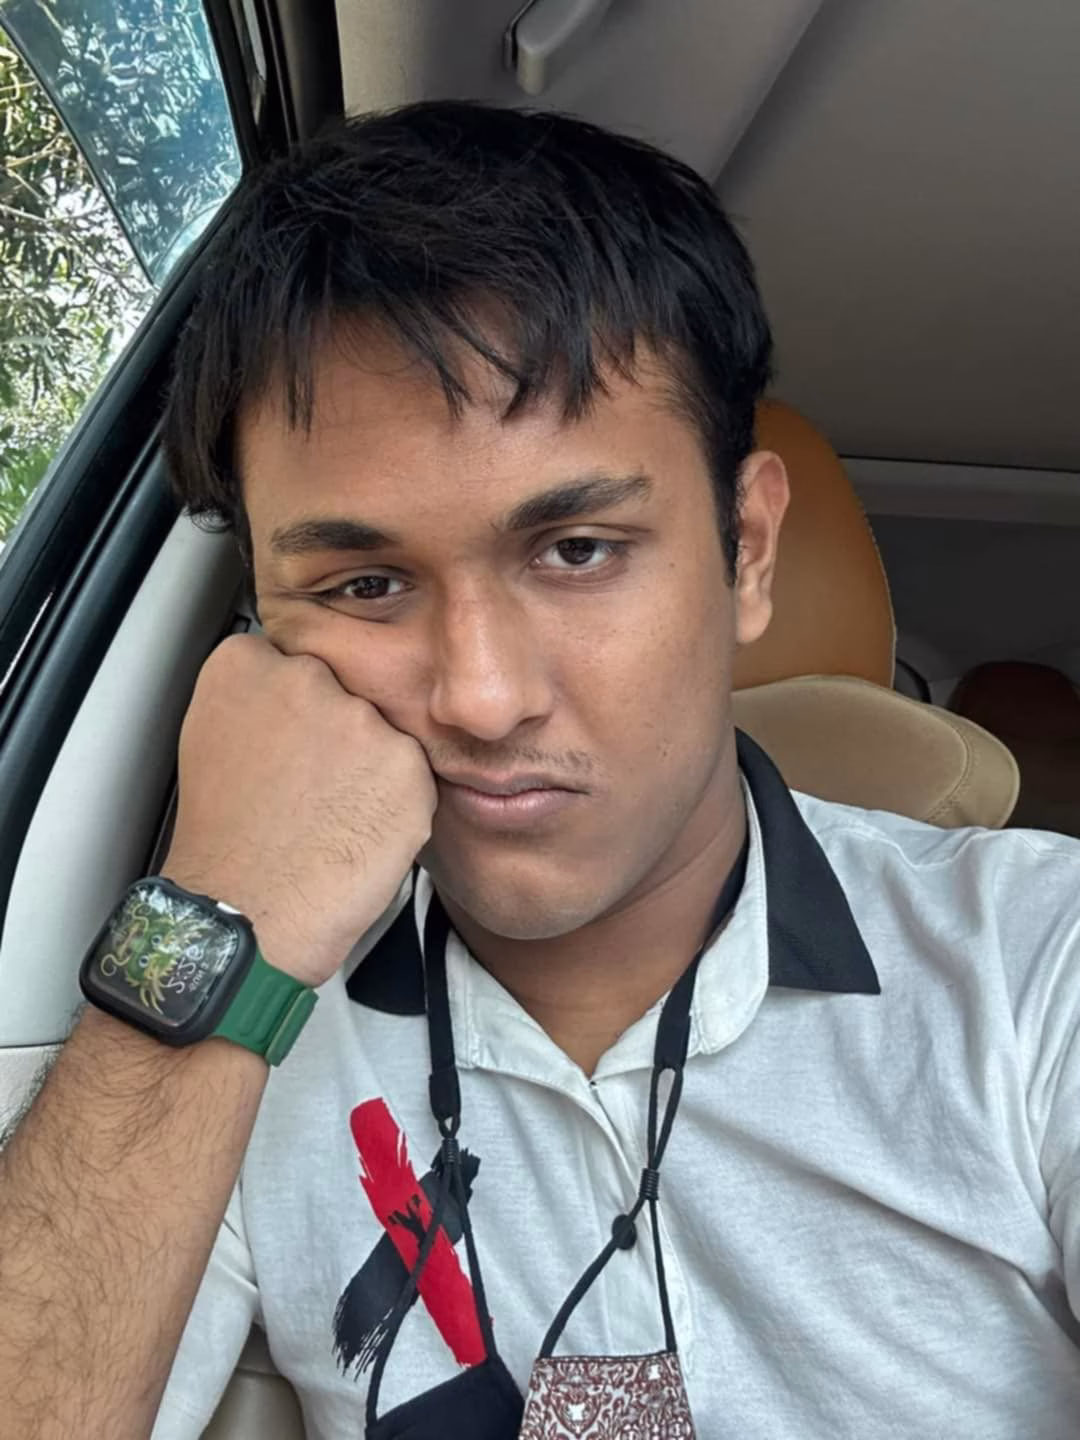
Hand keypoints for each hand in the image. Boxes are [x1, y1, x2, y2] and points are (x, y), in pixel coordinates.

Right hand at [163, 633, 435, 986]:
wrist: (249, 914)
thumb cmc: (228, 843)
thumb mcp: (215, 740)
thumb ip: (259, 698)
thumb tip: (293, 689)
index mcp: (246, 666)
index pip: (294, 658)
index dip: (296, 711)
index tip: (286, 741)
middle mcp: (306, 678)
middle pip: (344, 689)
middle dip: (338, 732)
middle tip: (312, 786)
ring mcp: (360, 720)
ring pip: (382, 732)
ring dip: (371, 767)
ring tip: (333, 815)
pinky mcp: (406, 764)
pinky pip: (412, 773)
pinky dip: (397, 802)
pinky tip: (360, 830)